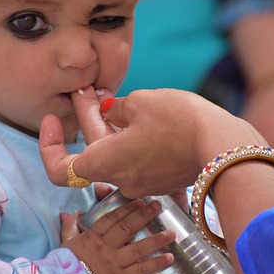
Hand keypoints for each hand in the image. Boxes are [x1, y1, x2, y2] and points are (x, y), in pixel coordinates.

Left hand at [40, 86, 264, 197]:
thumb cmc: (178, 122)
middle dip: (87, 119)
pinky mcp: (163, 178)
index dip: (49, 145)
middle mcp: (120, 180)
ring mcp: (143, 183)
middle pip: (91, 151)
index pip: (60, 169)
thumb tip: (111, 111)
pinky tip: (137, 115)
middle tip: (86, 90)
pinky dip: (131, 138)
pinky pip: (137, 159)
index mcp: (104, 163)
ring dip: (109, 127)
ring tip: (112, 98)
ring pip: (115, 153)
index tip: (52, 120)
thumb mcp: (141, 103)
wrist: (223, 145)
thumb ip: (117, 109)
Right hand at [59, 199, 174, 273]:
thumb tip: (67, 214)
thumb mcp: (65, 245)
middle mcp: (105, 247)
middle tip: (158, 206)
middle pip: (127, 228)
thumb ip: (68, 228)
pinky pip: (142, 270)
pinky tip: (169, 258)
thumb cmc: (63, 269)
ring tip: (172, 233)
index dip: (127, 208)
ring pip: (138, 248)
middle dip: (144, 215)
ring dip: (156, 239)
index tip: (140, 200)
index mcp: (92, 237)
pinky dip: (156, 263)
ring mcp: (114, 263)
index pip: (112, 219)